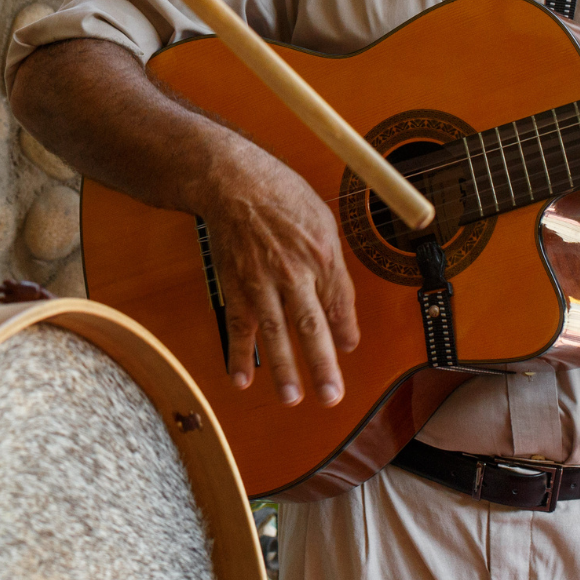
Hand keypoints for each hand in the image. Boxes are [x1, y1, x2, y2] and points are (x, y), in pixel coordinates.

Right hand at [195, 135, 360, 406]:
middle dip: (322, 364)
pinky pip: (238, 324)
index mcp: (321, 254)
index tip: (348, 350)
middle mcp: (293, 270)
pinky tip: (242, 379)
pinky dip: (238, 353)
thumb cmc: (281, 195)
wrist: (232, 181)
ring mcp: (261, 281)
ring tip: (292, 398)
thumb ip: (334, 268)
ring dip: (283, 368)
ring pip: (275, 331)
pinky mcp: (235, 285)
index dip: (345, 330)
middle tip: (331, 396)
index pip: (339, 302)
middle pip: (311, 325)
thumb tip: (342, 309)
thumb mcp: (322, 222)